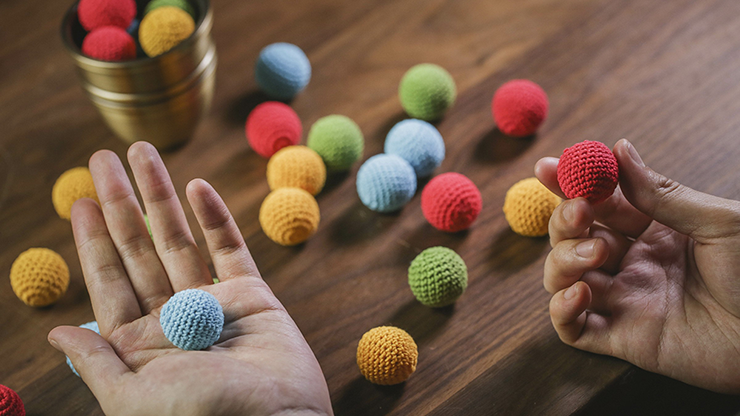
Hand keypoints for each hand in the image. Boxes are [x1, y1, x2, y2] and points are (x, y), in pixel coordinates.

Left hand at [48, 142, 332, 415]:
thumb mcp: (131, 400)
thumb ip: (97, 362)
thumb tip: (55, 334)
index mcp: (139, 345)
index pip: (108, 280)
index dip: (92, 240)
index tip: (81, 201)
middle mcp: (172, 319)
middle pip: (140, 249)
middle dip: (121, 203)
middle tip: (104, 159)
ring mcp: (213, 303)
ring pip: (181, 239)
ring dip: (162, 196)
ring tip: (144, 154)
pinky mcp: (252, 295)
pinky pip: (230, 248)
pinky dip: (215, 217)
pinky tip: (196, 186)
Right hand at [536, 139, 739, 393]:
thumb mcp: (719, 222)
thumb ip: (662, 193)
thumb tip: (619, 149)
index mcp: (654, 231)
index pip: (599, 203)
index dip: (571, 184)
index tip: (549, 166)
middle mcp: (631, 263)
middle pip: (572, 237)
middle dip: (564, 220)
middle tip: (580, 211)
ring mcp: (624, 300)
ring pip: (562, 277)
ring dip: (563, 259)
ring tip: (596, 255)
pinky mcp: (622, 339)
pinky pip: (573, 329)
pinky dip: (561, 311)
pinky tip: (579, 293)